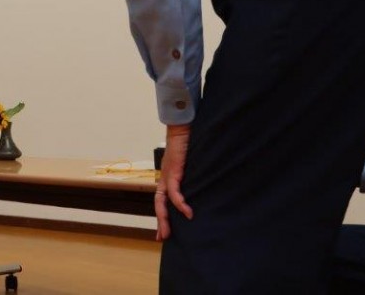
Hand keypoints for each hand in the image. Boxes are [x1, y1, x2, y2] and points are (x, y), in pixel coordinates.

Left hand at [155, 123, 192, 240]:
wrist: (183, 127)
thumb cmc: (189, 143)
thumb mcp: (192, 165)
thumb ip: (193, 176)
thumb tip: (205, 188)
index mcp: (168, 177)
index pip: (163, 200)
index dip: (163, 215)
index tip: (164, 231)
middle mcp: (165, 178)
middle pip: (159, 204)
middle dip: (161, 222)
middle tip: (163, 238)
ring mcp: (168, 175)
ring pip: (162, 201)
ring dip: (165, 218)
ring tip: (169, 232)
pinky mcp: (173, 170)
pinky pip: (174, 191)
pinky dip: (180, 203)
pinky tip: (187, 213)